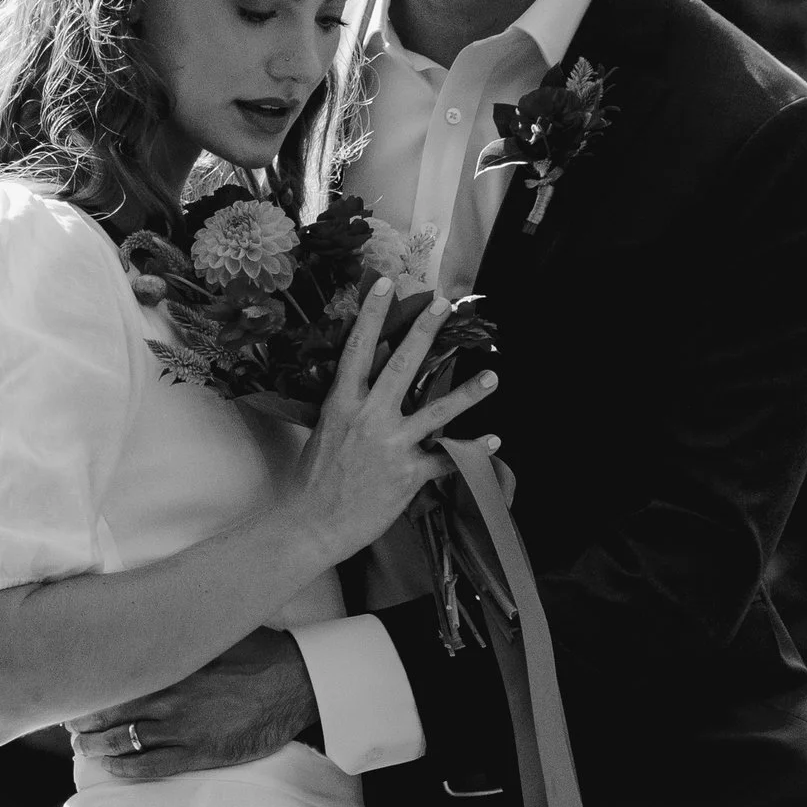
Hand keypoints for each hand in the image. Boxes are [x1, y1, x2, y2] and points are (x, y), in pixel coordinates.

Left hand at [74, 631, 318, 781]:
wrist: (297, 685)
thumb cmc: (259, 653)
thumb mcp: (217, 631)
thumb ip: (184, 632)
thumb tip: (156, 615)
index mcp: (170, 666)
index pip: (114, 679)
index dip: (89, 689)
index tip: (75, 690)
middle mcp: (170, 698)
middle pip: (110, 713)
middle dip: (84, 722)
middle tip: (70, 725)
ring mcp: (183, 729)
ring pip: (123, 742)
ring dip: (96, 748)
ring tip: (84, 748)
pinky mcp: (200, 753)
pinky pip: (151, 767)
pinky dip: (125, 769)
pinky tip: (112, 769)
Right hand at [299, 281, 498, 563]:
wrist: (312, 523)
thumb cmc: (314, 478)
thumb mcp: (325, 429)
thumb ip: (348, 403)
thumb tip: (368, 379)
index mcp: (342, 403)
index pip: (358, 349)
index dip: (372, 314)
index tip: (386, 284)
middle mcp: (368, 418)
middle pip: (401, 365)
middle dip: (425, 332)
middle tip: (445, 305)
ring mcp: (391, 445)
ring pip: (436, 412)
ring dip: (467, 393)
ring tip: (492, 376)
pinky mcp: (408, 474)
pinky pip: (447, 459)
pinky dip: (472, 451)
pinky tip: (495, 441)